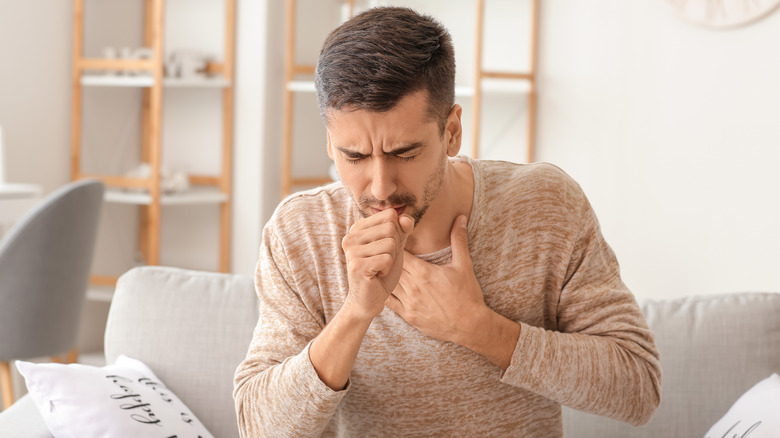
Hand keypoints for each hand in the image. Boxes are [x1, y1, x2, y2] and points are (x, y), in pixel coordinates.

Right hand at [341, 209, 414, 320]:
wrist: (369, 300)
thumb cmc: (382, 271)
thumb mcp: (396, 246)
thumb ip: (402, 229)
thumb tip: (406, 218)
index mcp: (357, 228)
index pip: (390, 215)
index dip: (397, 232)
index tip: (385, 248)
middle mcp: (350, 237)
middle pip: (391, 228)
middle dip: (394, 247)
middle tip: (382, 260)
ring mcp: (352, 251)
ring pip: (390, 244)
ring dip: (391, 259)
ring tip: (379, 268)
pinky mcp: (357, 265)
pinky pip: (387, 258)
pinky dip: (387, 269)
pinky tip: (377, 275)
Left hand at [385, 215, 486, 343]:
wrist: (470, 326)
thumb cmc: (468, 295)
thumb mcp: (464, 265)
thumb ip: (458, 240)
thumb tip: (460, 218)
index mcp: (424, 272)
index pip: (400, 253)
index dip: (395, 246)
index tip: (395, 241)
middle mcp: (413, 287)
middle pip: (391, 268)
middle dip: (389, 260)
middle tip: (385, 253)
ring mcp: (409, 303)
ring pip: (388, 284)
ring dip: (386, 277)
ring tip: (384, 269)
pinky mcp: (409, 316)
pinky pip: (390, 303)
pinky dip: (386, 294)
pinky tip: (385, 288)